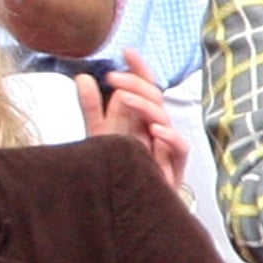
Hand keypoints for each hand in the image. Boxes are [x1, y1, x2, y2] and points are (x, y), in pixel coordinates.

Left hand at [75, 51, 189, 189]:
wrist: (130, 210)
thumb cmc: (121, 172)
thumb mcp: (100, 136)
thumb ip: (92, 109)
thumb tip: (82, 77)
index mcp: (141, 119)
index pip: (145, 88)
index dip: (139, 69)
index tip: (126, 52)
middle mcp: (156, 129)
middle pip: (154, 97)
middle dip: (135, 82)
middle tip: (112, 76)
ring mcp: (167, 148)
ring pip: (164, 118)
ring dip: (145, 105)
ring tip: (124, 97)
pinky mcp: (174, 169)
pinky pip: (180, 148)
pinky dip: (170, 137)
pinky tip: (155, 131)